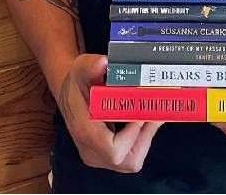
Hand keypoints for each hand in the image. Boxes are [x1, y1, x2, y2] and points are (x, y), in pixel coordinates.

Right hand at [56, 54, 163, 171]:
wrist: (69, 92)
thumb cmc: (76, 80)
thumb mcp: (81, 67)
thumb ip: (90, 66)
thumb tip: (103, 63)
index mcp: (85, 132)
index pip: (114, 150)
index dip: (133, 135)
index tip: (141, 112)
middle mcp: (90, 151)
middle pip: (127, 161)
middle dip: (146, 137)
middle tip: (156, 111)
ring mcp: (98, 156)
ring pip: (131, 162)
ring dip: (145, 139)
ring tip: (153, 114)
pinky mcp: (105, 156)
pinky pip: (128, 157)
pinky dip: (140, 140)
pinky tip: (144, 119)